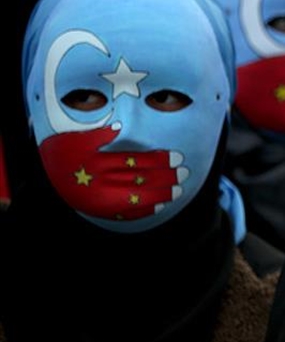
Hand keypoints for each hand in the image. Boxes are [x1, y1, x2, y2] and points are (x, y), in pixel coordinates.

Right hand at [39, 124, 189, 220]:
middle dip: (165, 178)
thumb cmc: (63, 150)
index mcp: (98, 163)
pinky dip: (143, 210)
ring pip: (136, 198)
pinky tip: (159, 206)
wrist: (44, 175)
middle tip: (184, 173)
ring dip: (160, 195)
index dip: (160, 161)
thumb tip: (121, 128)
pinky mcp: (98, 210)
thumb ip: (102, 134)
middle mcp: (100, 183)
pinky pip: (124, 213)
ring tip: (178, 190)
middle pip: (140, 180)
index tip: (178, 158)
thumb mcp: (78, 138)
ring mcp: (99, 200)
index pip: (137, 162)